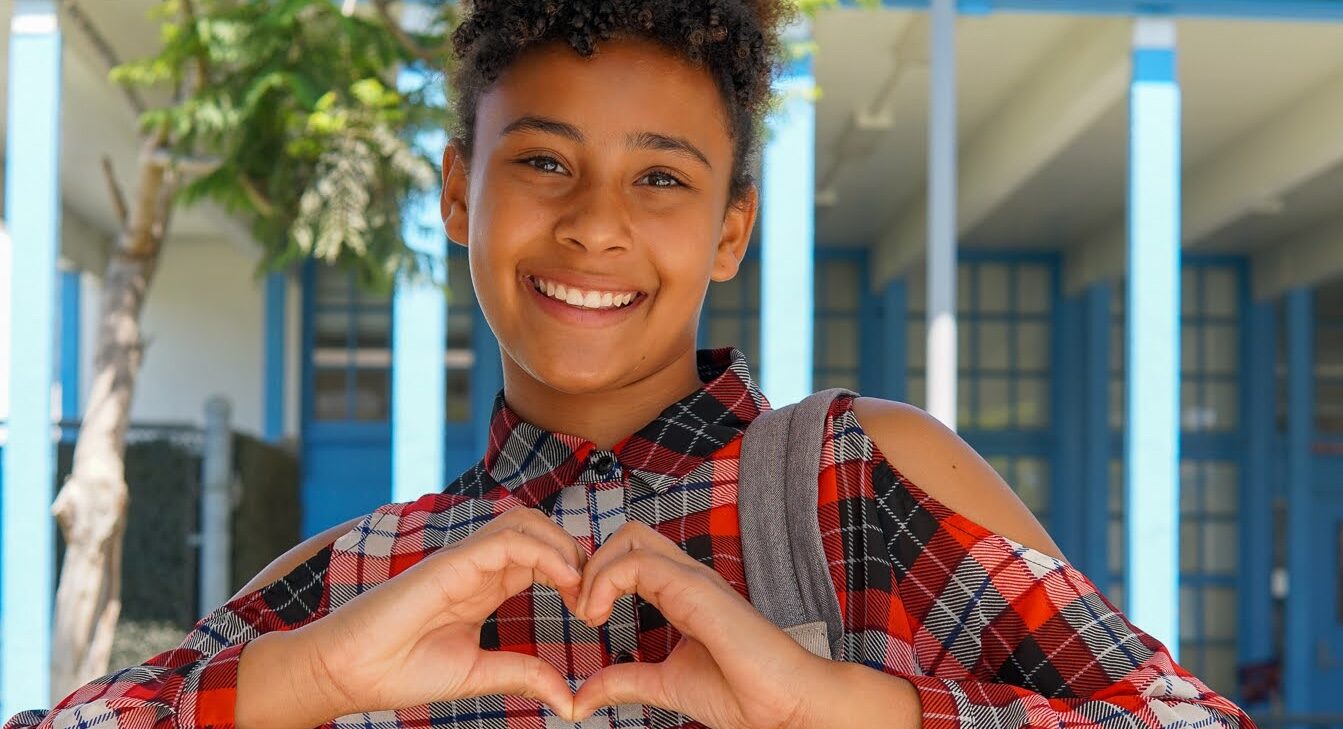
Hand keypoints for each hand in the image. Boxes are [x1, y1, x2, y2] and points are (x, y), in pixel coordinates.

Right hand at [291, 507, 586, 719]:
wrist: (349, 671)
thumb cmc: (401, 670)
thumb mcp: (479, 674)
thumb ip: (523, 675)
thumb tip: (569, 703)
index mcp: (485, 585)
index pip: (541, 557)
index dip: (575, 573)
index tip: (593, 610)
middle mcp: (478, 565)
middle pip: (539, 530)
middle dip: (576, 552)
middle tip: (595, 596)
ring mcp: (464, 559)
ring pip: (525, 522)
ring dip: (563, 545)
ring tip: (582, 586)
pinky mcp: (451, 562)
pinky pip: (505, 540)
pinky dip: (543, 552)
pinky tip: (565, 581)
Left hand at [569, 522, 837, 728]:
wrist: (786, 706)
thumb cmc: (743, 694)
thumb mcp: (666, 684)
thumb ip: (625, 681)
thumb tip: (583, 696)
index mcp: (682, 593)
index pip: (631, 556)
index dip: (597, 576)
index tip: (585, 617)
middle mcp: (688, 578)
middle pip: (629, 535)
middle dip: (592, 564)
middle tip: (582, 609)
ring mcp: (695, 579)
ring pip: (631, 538)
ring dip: (596, 570)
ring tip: (588, 613)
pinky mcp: (698, 590)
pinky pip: (640, 563)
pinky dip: (606, 582)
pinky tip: (599, 616)